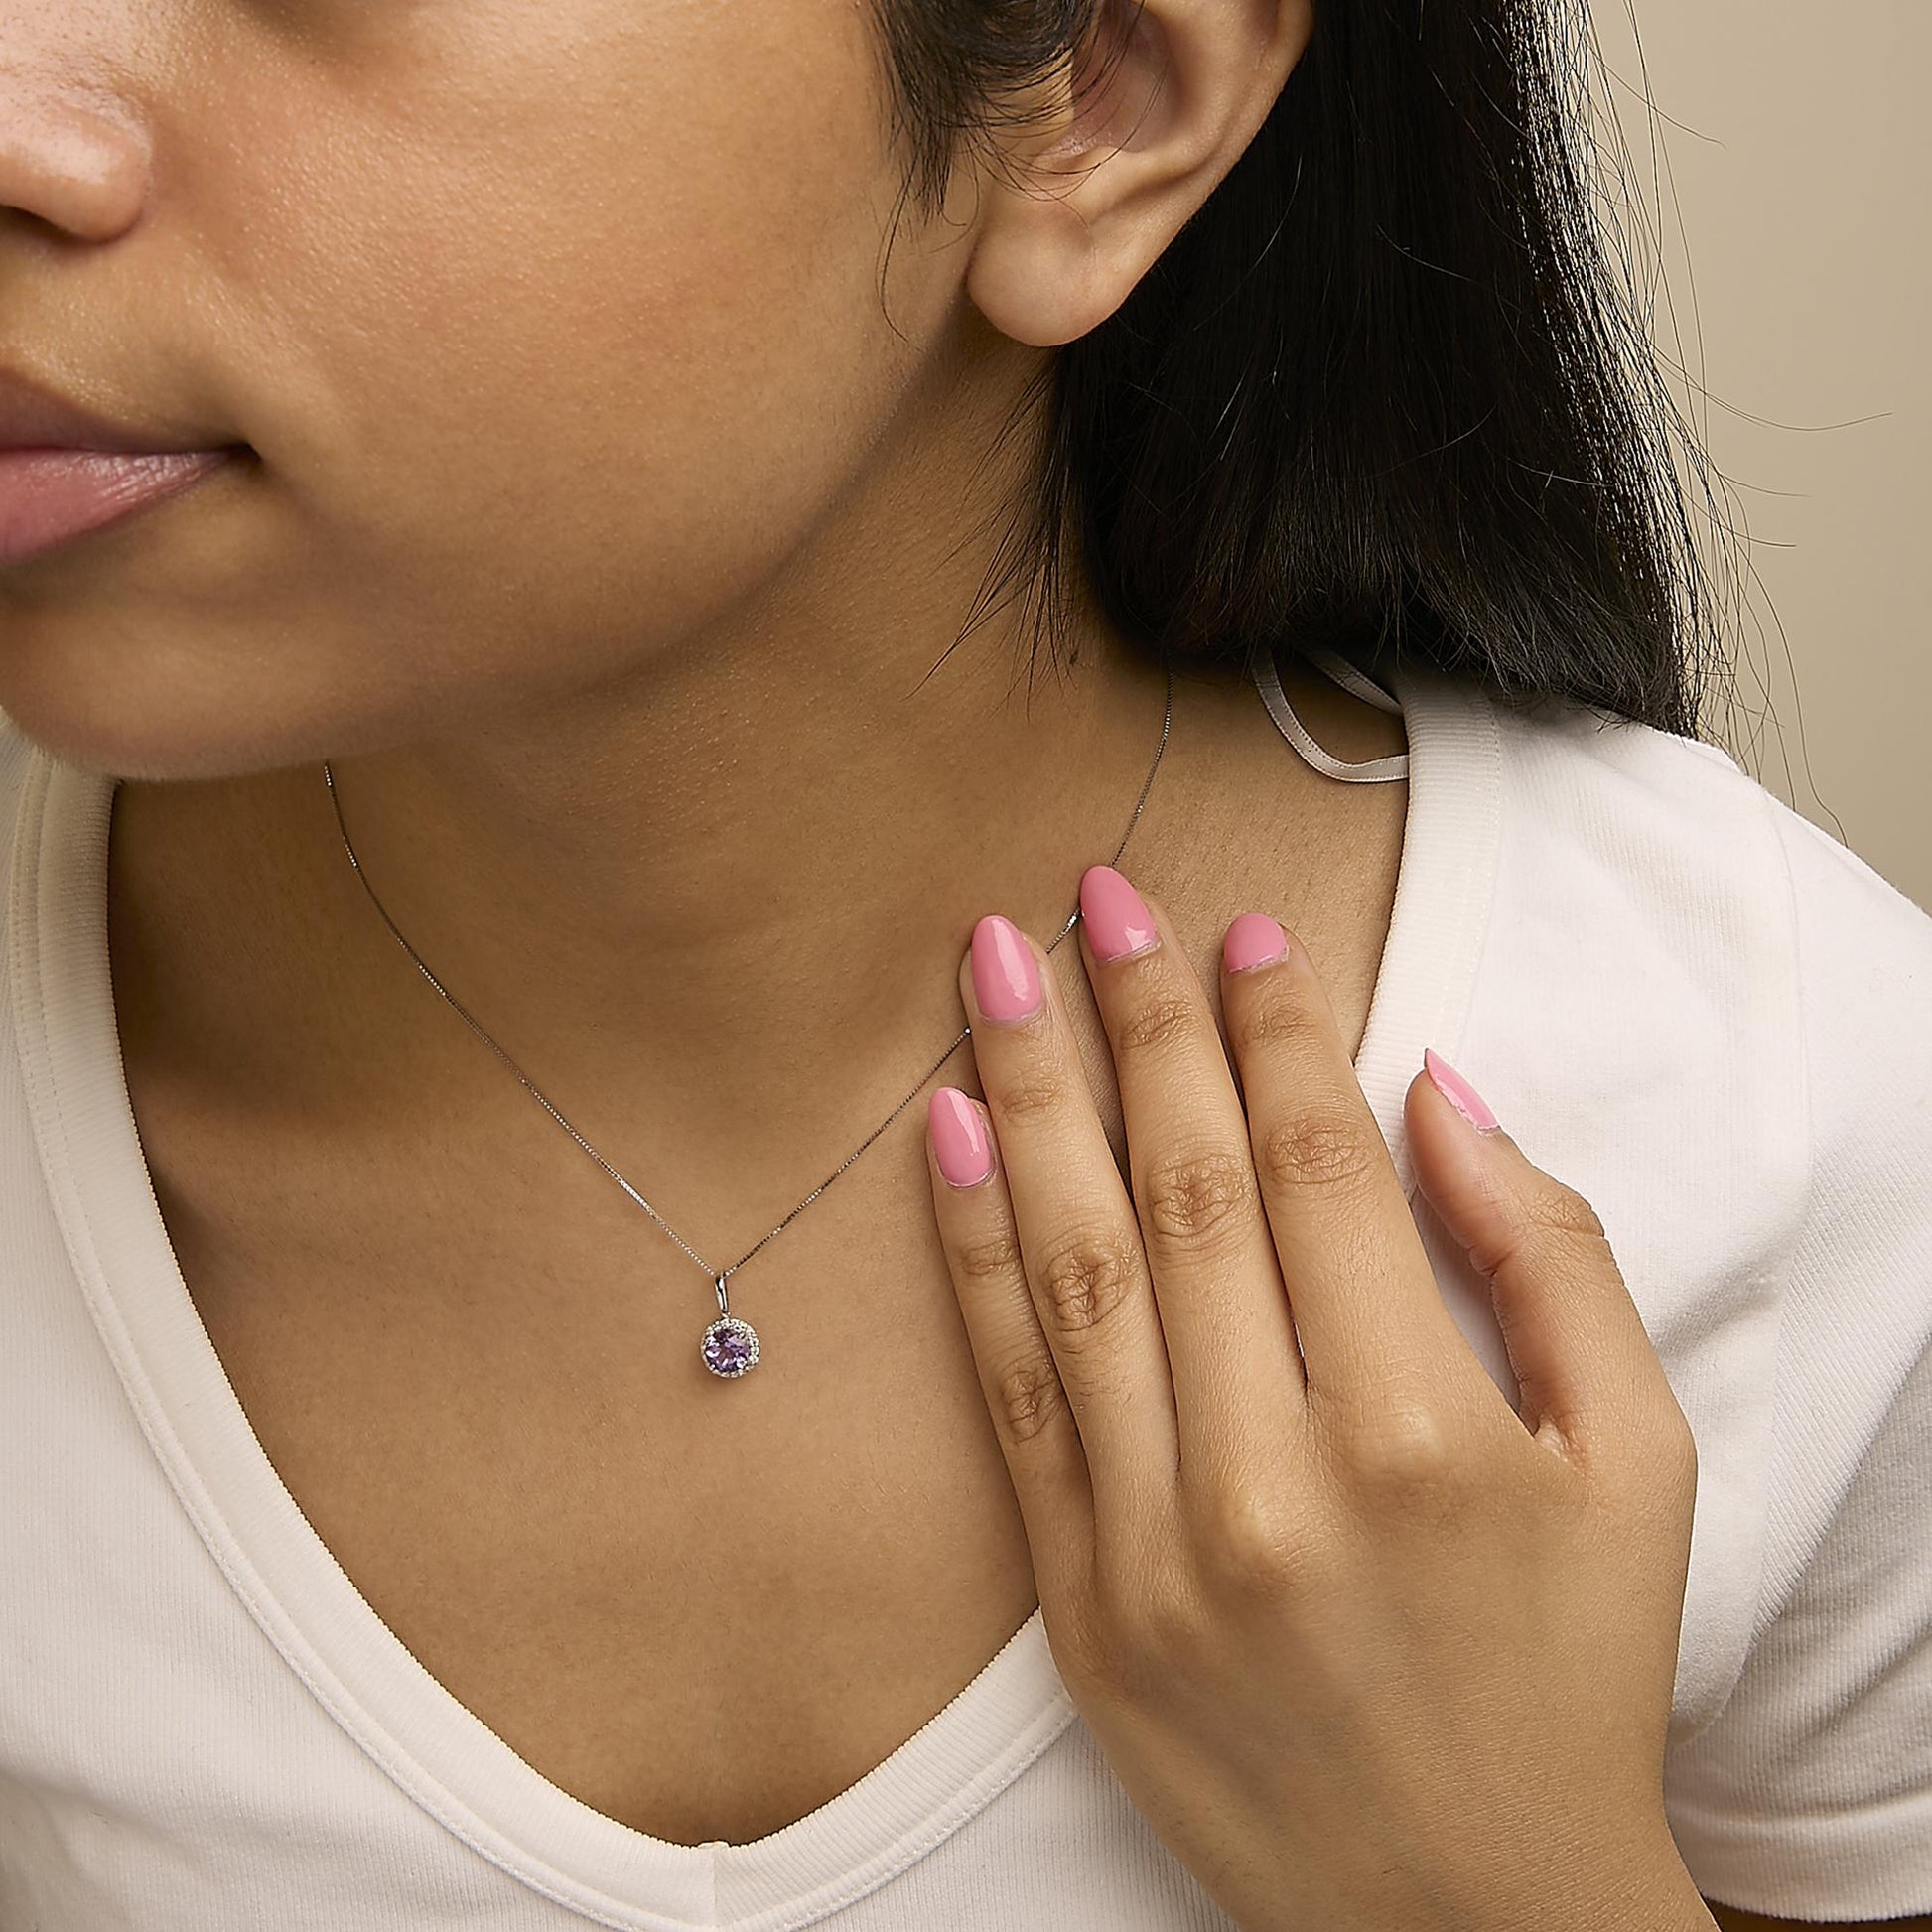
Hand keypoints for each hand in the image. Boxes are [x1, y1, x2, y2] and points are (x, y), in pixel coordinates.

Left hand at [922, 865, 1707, 1931]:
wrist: (1467, 1916)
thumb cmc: (1569, 1674)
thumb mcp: (1636, 1465)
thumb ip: (1553, 1259)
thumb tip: (1435, 1092)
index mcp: (1422, 1431)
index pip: (1318, 1167)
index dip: (1275, 1032)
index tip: (1242, 936)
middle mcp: (1271, 1479)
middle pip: (1186, 1189)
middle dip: (1137, 1022)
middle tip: (1096, 895)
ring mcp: (1154, 1548)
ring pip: (1077, 1268)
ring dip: (1031, 1096)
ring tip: (996, 964)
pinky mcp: (1079, 1605)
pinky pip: (1011, 1394)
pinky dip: (972, 1253)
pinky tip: (949, 1133)